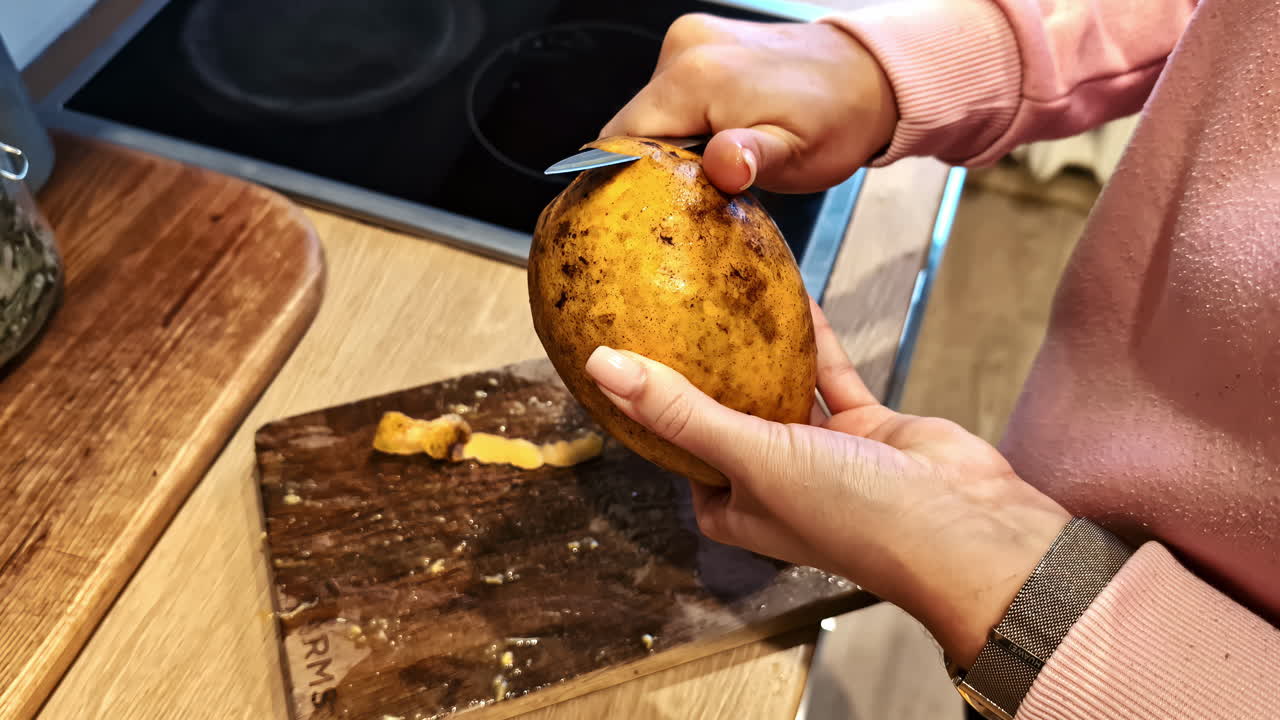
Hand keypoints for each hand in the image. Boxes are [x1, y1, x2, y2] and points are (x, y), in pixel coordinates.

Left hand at [584, 299, 1071, 665]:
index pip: (675, 452)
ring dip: (759, 346)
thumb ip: (681, 411)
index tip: (626, 352)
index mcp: (735, 507)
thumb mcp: (750, 457)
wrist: (967, 530)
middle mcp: (773, 482)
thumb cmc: (854, 517)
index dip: (650, 408)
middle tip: (671, 307)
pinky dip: (814, 338)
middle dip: (703, 367)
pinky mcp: (865, 427)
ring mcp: (821, 453)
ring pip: (779, 386)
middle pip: (724, 414)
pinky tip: (793, 293)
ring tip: (724, 291)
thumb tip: (603, 366)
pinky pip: (829, 372)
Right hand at [600, 14, 897, 193]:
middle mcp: (685, 49)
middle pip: (631, 126)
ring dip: (668, 146)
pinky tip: (715, 140)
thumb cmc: (836, 118)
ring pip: (650, 113)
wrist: (869, 75)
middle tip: (689, 194)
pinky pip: (670, 94)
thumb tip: (722, 165)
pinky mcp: (701, 42)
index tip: (650, 209)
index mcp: (694, 77)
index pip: (621, 139)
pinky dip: (684, 123)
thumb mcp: (797, 154)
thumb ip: (751, 159)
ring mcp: (691, 40)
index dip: (628, 181)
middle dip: (650, 166)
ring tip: (710, 167)